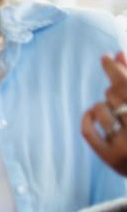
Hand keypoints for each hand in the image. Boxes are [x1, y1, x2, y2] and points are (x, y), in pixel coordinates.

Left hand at [82, 51, 126, 176]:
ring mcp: (126, 147)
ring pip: (102, 109)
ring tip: (110, 108)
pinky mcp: (110, 158)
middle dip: (114, 89)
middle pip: (116, 94)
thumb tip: (119, 53)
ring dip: (102, 104)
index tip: (106, 56)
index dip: (116, 69)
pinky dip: (88, 118)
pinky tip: (92, 113)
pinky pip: (88, 131)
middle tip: (116, 93)